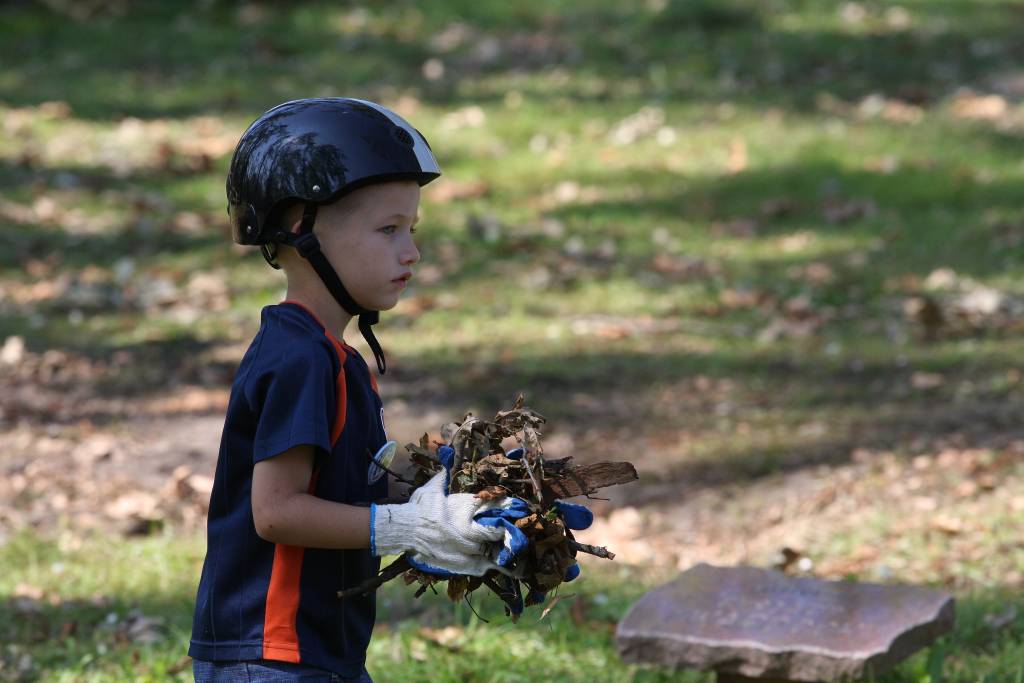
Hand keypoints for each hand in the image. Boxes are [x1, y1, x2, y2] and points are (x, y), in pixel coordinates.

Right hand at [370, 445, 527, 576]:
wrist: (404, 530)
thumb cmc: (419, 508)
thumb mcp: (431, 490)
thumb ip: (442, 478)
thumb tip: (445, 463)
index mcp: (463, 508)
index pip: (490, 507)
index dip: (504, 507)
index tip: (514, 507)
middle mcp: (466, 529)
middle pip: (494, 531)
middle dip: (502, 530)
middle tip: (509, 530)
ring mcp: (463, 548)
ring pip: (489, 551)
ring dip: (498, 549)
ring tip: (506, 548)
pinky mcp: (457, 563)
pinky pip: (478, 567)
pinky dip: (487, 566)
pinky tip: (493, 565)